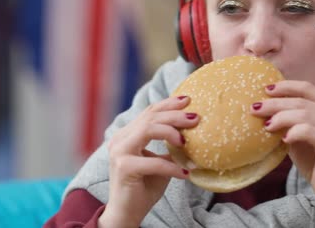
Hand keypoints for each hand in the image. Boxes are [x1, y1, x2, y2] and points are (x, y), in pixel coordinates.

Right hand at [98, 96, 199, 227]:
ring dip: (171, 132)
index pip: (149, 113)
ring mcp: (119, 152)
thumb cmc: (144, 187)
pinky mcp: (123, 167)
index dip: (168, 104)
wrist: (127, 214)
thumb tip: (191, 135)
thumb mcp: (160, 162)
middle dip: (175, 115)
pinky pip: (153, 162)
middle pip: (150, 118)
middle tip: (195, 117)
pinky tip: (185, 174)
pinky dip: (171, 167)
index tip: (188, 99)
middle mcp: (120, 139)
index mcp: (127, 135)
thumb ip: (169, 147)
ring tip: (186, 142)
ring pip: (148, 130)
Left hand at [251, 81, 314, 227]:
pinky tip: (283, 139)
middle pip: (302, 100)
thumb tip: (264, 109)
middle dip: (275, 103)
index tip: (265, 90)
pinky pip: (308, 131)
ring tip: (266, 125)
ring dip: (281, 117)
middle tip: (255, 108)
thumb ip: (290, 122)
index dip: (285, 87)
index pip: (307, 88)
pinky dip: (293, 132)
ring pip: (304, 114)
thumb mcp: (301, 138)